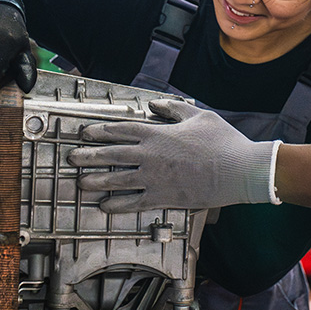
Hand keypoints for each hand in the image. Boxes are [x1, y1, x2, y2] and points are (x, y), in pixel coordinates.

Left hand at [68, 99, 278, 211]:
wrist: (238, 170)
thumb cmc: (223, 141)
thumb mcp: (199, 115)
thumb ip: (173, 108)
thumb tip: (153, 102)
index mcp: (158, 133)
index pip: (121, 129)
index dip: (100, 130)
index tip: (85, 132)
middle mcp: (151, 156)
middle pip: (111, 154)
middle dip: (88, 155)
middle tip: (72, 157)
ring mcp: (155, 179)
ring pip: (117, 180)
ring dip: (96, 181)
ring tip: (80, 183)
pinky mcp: (163, 198)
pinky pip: (133, 203)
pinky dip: (116, 205)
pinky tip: (104, 206)